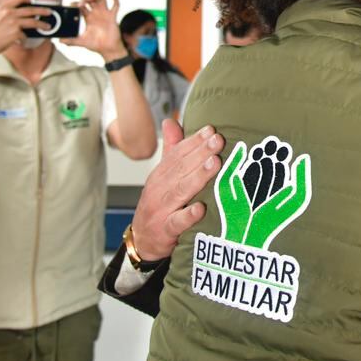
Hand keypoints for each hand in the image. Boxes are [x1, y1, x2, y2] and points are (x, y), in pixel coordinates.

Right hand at [0, 0, 49, 56]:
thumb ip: (8, 11)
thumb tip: (26, 11)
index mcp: (4, 7)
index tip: (34, 0)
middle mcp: (9, 13)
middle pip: (31, 9)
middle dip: (42, 11)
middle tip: (49, 12)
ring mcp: (13, 22)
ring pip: (33, 22)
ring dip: (42, 25)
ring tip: (47, 27)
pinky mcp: (16, 33)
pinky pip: (25, 35)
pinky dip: (25, 38)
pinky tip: (22, 40)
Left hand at [62, 0, 125, 58]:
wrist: (108, 50)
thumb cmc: (96, 45)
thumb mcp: (82, 42)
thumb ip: (71, 41)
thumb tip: (60, 41)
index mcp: (89, 18)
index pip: (81, 6)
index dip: (76, 4)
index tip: (72, 6)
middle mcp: (96, 14)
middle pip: (91, 0)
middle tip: (80, 3)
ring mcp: (105, 14)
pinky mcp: (112, 16)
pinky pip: (116, 5)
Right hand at [131, 119, 223, 260]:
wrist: (142, 239)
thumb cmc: (158, 204)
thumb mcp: (162, 176)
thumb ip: (170, 149)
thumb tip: (170, 121)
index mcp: (161, 174)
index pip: (177, 154)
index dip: (194, 141)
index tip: (211, 130)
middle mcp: (160, 189)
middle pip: (181, 168)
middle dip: (201, 153)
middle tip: (218, 141)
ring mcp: (162, 209)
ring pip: (181, 191)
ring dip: (199, 177)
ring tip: (215, 164)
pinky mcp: (165, 230)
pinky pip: (176, 222)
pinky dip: (188, 216)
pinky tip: (201, 208)